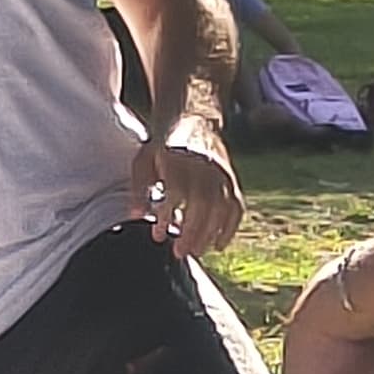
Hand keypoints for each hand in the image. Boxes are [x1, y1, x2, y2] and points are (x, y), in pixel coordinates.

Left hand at [131, 126, 244, 256]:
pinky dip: (230, 227)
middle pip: (202, 202)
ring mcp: (222, 173)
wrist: (192, 120)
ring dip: (209, 233)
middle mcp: (205, 165)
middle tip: (179, 252)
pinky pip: (236, 206)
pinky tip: (218, 245)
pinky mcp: (232, 180)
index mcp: (179, 158)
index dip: (168, 213)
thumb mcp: (143, 160)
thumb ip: (139, 186)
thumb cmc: (161, 146)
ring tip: (195, 252)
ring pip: (221, 206)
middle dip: (191, 230)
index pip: (176, 190)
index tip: (158, 233)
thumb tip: (137, 215)